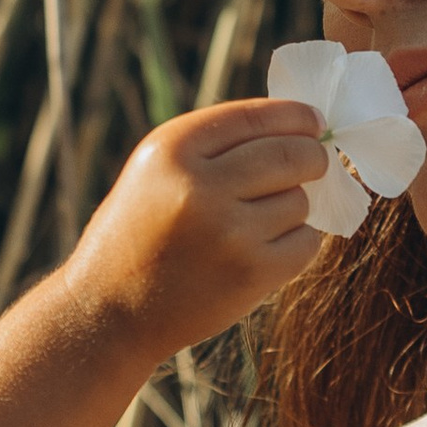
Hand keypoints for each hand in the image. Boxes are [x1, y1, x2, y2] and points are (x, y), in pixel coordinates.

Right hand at [64, 98, 329, 359]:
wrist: (110, 310)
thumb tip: (297, 128)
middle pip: (292, 155)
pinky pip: (306, 242)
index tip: (314, 122)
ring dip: (293, 206)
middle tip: (316, 163)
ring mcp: (230, 233)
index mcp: (172, 150)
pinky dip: (297, 242)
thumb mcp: (155, 169)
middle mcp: (200, 187)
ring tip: (260, 220)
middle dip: (313, 156)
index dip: (295, 116)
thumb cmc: (139, 231)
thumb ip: (214, 144)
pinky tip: (268, 247)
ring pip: (300, 200)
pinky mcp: (251, 274)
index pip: (256, 117)